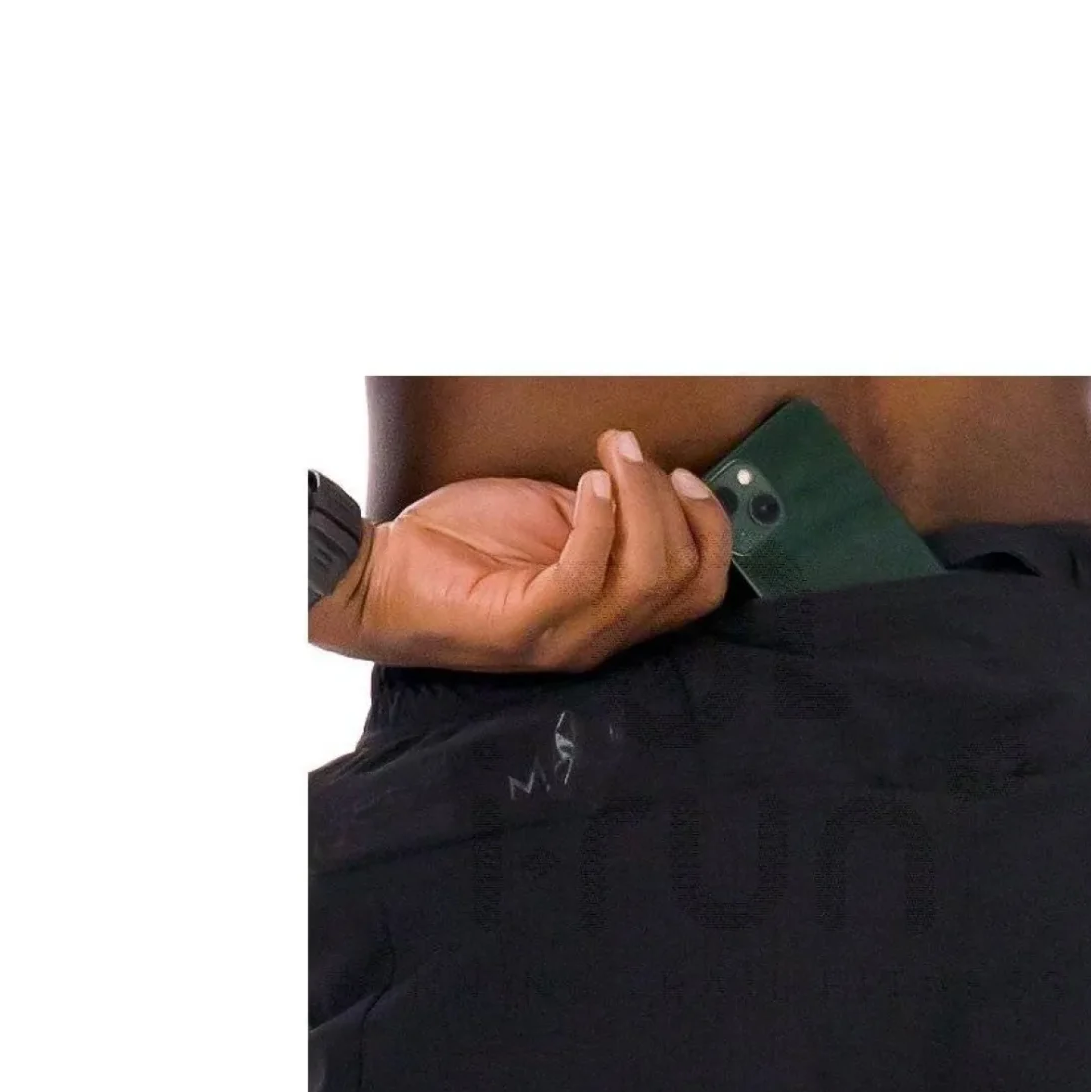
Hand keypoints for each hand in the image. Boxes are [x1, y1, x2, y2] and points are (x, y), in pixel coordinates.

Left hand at [309, 428, 732, 670]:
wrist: (380, 578)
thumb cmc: (460, 548)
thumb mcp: (554, 524)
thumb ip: (605, 518)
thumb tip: (639, 483)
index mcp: (613, 617)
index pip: (702, 590)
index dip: (710, 527)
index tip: (679, 474)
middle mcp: (600, 640)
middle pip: (685, 578)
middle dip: (671, 501)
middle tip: (631, 451)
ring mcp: (565, 640)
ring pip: (648, 575)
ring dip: (639, 498)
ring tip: (611, 455)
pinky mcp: (526, 627)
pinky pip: (588, 574)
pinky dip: (598, 518)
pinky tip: (585, 483)